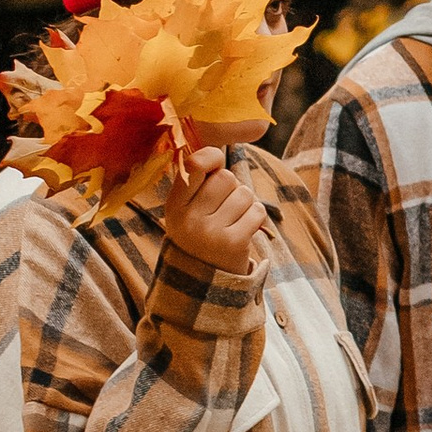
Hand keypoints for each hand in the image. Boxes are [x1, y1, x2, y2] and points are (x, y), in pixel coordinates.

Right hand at [161, 143, 269, 278]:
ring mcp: (211, 233)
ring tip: (233, 221)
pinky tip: (244, 230)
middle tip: (224, 207)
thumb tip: (216, 149)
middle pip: (226, 177)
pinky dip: (256, 217)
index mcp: (174, 206)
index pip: (196, 164)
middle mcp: (189, 219)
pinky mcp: (234, 243)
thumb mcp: (187, 210)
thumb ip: (198, 181)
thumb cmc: (201, 233)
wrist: (205, 283)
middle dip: (232, 187)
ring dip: (246, 204)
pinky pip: (257, 211)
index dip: (211, 157)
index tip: (214, 163)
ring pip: (244, 193)